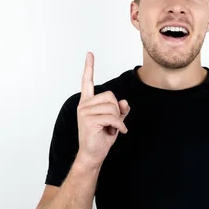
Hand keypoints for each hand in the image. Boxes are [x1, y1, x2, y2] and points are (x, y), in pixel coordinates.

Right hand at [76, 52, 129, 168]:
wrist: (93, 154)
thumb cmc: (101, 137)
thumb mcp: (114, 121)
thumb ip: (120, 110)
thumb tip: (124, 101)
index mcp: (87, 103)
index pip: (87, 82)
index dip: (89, 67)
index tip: (90, 54)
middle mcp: (84, 105)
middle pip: (110, 96)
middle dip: (117, 110)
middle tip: (112, 123)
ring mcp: (85, 112)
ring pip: (113, 107)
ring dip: (118, 120)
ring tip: (110, 129)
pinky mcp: (89, 121)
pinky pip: (113, 117)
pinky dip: (119, 126)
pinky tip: (117, 132)